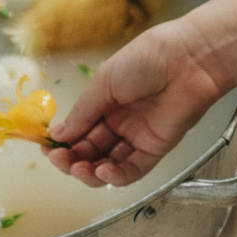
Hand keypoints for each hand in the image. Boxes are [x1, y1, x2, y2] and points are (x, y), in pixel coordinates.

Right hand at [44, 18, 228, 187]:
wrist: (188, 60)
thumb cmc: (147, 59)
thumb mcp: (104, 81)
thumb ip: (83, 111)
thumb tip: (59, 133)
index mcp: (105, 102)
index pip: (79, 130)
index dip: (63, 142)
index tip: (47, 147)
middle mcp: (120, 122)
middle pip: (90, 151)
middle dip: (72, 159)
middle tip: (60, 160)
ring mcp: (137, 137)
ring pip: (107, 164)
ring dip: (89, 171)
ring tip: (78, 168)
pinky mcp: (155, 149)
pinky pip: (132, 170)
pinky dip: (115, 177)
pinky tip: (103, 173)